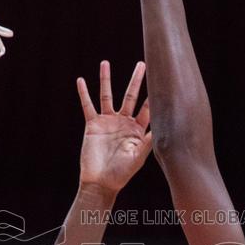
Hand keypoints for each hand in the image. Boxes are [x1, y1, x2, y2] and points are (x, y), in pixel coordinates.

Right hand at [78, 61, 151, 194]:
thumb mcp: (139, 157)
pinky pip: (87, 106)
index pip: (147, 108)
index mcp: (137, 129)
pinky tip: (81, 80)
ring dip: (106, 79)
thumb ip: (149, 141)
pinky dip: (84, 93)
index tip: (161, 79)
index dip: (154, 95)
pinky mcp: (92, 125)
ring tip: (105, 63)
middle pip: (130, 95)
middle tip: (142, 64)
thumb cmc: (122, 173)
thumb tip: (163, 127)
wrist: (101, 181)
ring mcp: (107, 122)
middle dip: (135, 80)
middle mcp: (123, 122)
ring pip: (107, 95)